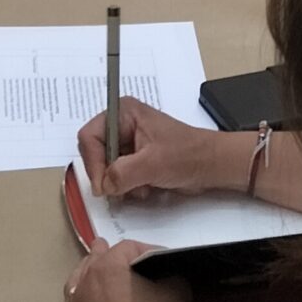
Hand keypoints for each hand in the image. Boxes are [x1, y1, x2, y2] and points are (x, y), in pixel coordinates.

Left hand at [63, 240, 190, 301]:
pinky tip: (92, 293)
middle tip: (130, 260)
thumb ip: (171, 272)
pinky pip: (77, 297)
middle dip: (116, 255)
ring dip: (95, 269)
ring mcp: (77, 300)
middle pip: (100, 255)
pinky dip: (85, 290)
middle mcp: (87, 278)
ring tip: (105, 271)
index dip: (147, 249)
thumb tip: (166, 269)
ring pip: (83, 274)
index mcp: (109, 265)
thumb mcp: (177, 292)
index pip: (129, 247)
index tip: (160, 260)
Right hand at [76, 98, 236, 201]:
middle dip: (109, 174)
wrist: (212, 165)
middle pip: (95, 153)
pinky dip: (128, 187)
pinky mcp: (134, 159)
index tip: (102, 185)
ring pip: (106, 168)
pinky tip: (146, 187)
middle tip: (120, 188)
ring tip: (141, 185)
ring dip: (120, 183)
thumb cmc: (190, 154)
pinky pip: (118, 177)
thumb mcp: (153, 163)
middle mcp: (122, 125)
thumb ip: (123, 173)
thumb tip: (104, 185)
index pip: (90, 137)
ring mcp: (128, 143)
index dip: (93, 162)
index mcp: (123, 113)